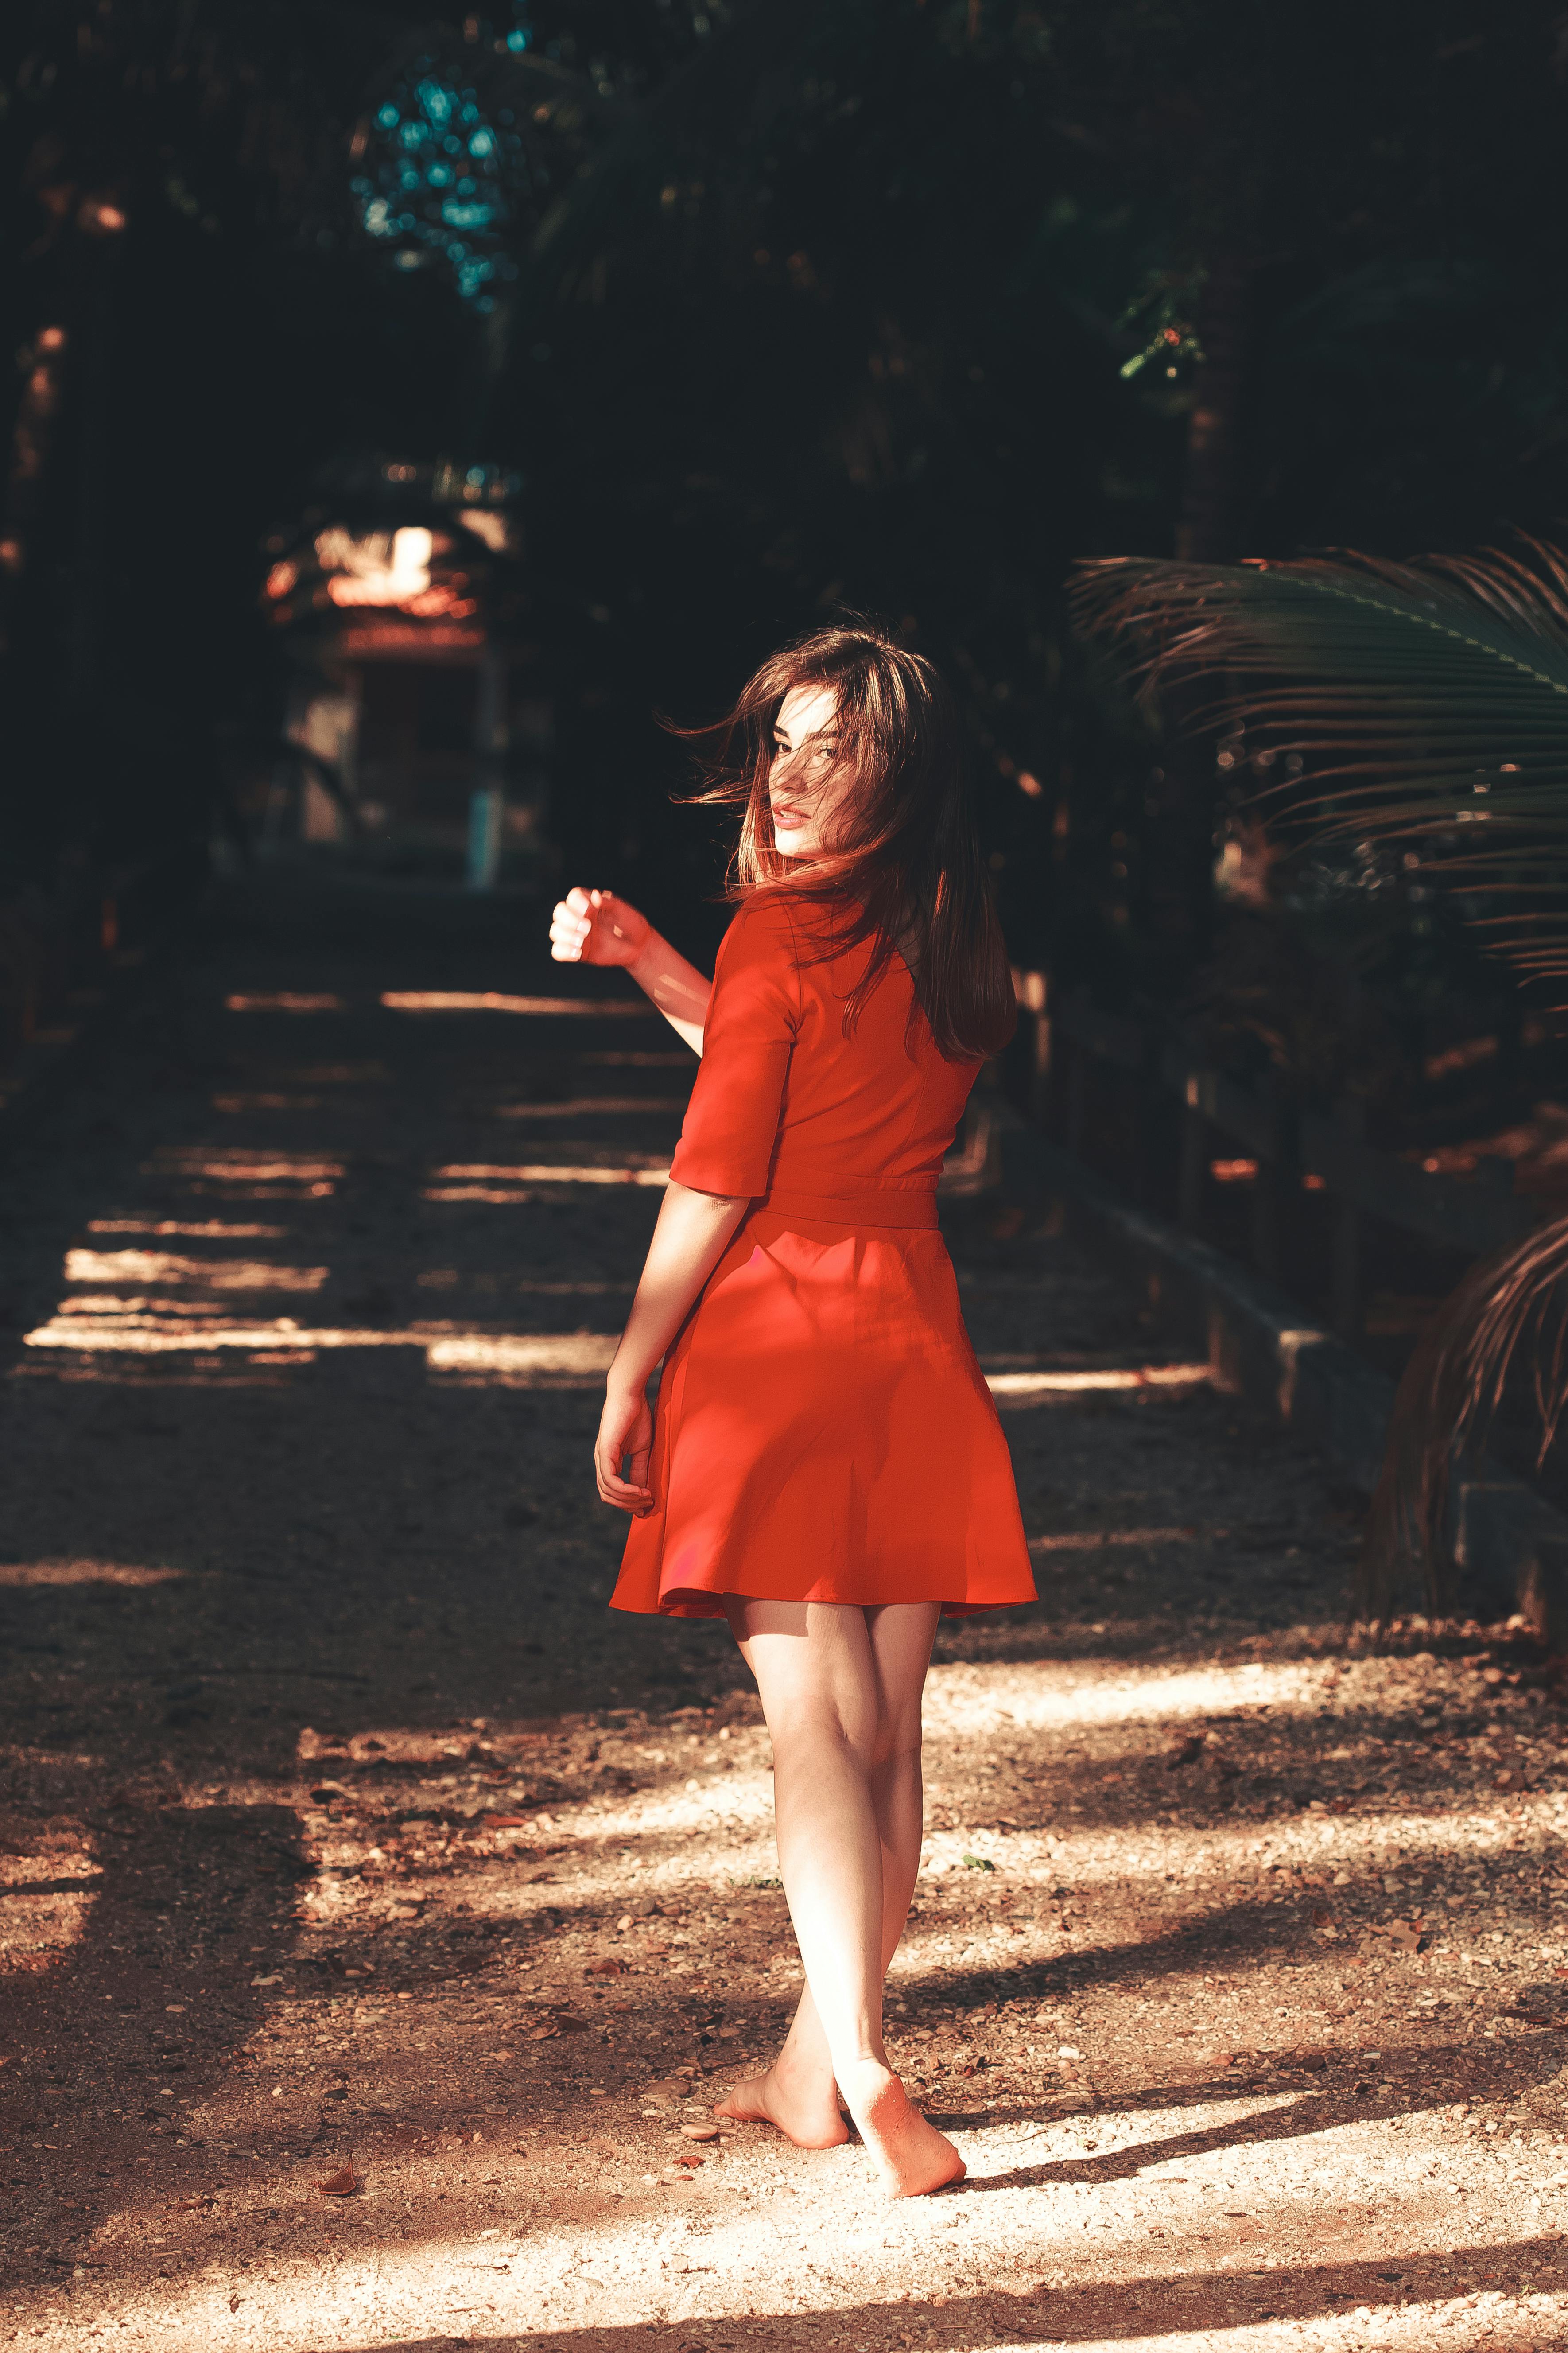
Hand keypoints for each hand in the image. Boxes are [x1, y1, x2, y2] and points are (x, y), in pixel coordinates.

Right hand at [550, 887, 650, 969]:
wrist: (638, 947)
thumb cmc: (632, 925)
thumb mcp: (624, 911)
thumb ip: (609, 902)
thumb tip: (595, 896)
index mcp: (589, 904)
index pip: (573, 897)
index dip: (576, 903)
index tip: (589, 909)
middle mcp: (580, 917)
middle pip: (559, 912)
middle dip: (569, 919)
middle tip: (588, 928)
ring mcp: (576, 934)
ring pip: (555, 931)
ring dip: (565, 936)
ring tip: (582, 941)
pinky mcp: (577, 951)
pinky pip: (558, 951)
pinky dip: (563, 952)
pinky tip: (578, 953)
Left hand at [594, 1380, 654, 1513]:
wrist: (630, 1394)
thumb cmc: (637, 1417)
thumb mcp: (642, 1450)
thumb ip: (640, 1470)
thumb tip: (644, 1495)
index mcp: (609, 1461)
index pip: (612, 1492)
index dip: (628, 1502)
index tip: (648, 1503)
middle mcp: (601, 1461)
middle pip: (607, 1495)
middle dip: (628, 1504)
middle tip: (648, 1503)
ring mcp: (601, 1456)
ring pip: (608, 1490)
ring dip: (629, 1499)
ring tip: (647, 1496)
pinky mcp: (605, 1450)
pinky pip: (610, 1479)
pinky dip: (625, 1489)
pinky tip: (640, 1490)